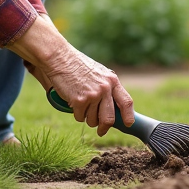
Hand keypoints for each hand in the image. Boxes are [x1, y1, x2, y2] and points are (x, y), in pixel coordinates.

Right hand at [12, 16, 134, 135]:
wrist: (60, 58)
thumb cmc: (77, 65)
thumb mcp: (99, 73)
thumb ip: (107, 87)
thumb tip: (112, 107)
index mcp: (112, 81)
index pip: (126, 102)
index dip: (128, 116)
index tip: (128, 124)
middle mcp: (105, 89)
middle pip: (109, 118)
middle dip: (104, 127)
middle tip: (101, 131)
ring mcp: (93, 95)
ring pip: (93, 120)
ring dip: (87, 118)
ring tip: (82, 107)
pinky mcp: (79, 101)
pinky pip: (80, 117)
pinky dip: (77, 114)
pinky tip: (73, 103)